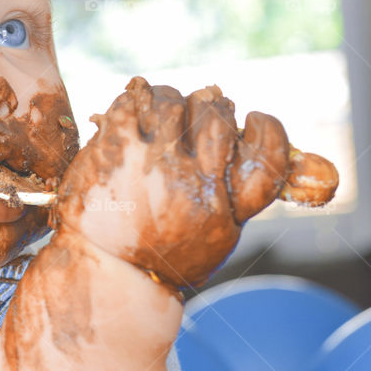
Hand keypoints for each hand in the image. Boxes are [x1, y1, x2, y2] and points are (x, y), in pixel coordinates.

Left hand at [56, 76, 290, 288]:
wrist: (102, 270)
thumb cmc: (159, 254)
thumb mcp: (213, 237)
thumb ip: (233, 196)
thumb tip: (244, 143)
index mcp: (224, 209)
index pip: (266, 155)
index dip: (268, 128)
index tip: (254, 118)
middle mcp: (193, 184)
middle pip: (216, 118)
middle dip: (208, 109)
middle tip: (193, 116)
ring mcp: (152, 164)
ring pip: (172, 102)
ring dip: (169, 101)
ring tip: (159, 115)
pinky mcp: (114, 151)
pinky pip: (130, 103)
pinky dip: (133, 103)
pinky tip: (131, 116)